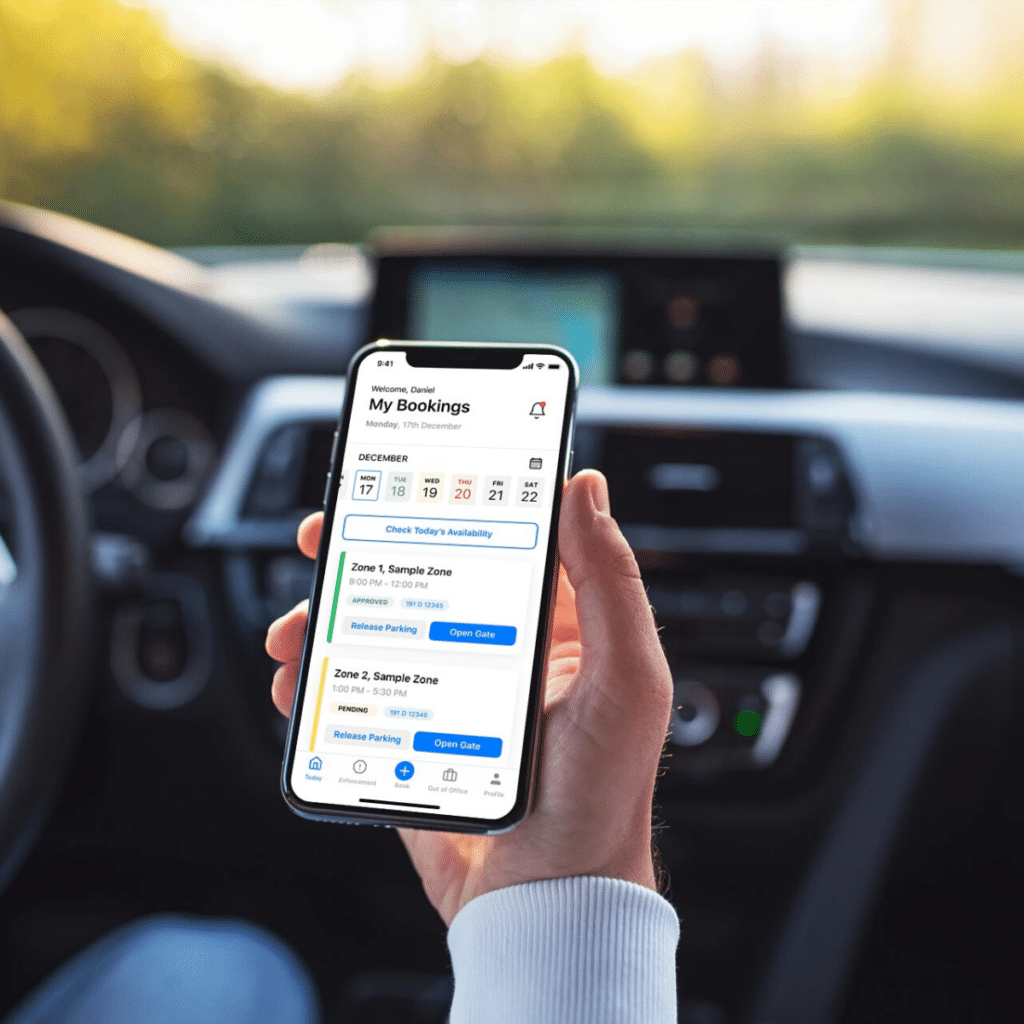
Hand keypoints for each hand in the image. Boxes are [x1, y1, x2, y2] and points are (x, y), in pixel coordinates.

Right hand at [266, 470, 673, 925]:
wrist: (548, 904)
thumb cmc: (602, 797)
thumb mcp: (625, 679)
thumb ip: (609, 583)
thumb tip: (584, 489)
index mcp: (553, 630)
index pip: (498, 544)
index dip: (450, 505)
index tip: (406, 479)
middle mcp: (495, 654)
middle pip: (420, 580)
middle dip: (365, 554)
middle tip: (321, 537)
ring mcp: (447, 696)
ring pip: (376, 632)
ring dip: (328, 616)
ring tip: (298, 625)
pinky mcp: (409, 739)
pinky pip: (356, 695)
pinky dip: (318, 681)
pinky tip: (300, 679)